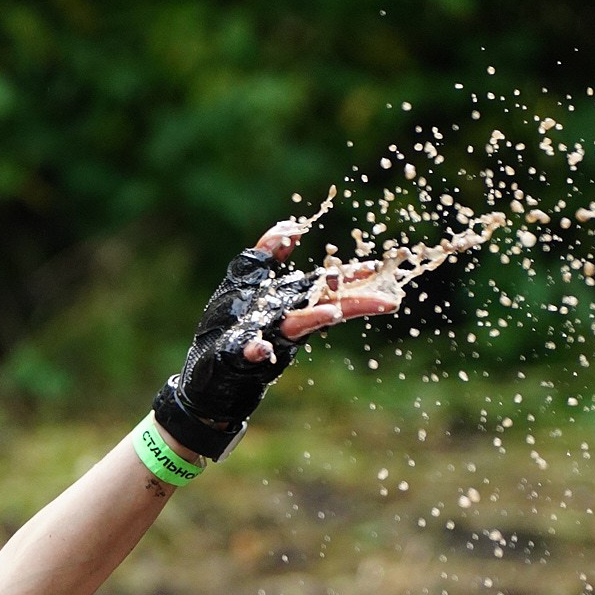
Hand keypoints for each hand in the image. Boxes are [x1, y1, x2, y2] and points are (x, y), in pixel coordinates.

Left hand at [154, 215, 403, 458]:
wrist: (207, 366)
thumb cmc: (228, 323)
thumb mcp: (246, 279)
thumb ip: (267, 254)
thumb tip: (290, 228)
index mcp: (290, 300)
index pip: (327, 286)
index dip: (351, 277)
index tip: (377, 268)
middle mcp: (286, 319)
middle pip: (326, 307)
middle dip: (355, 304)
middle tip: (387, 301)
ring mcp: (267, 338)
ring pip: (296, 327)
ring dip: (314, 319)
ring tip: (333, 314)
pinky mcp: (242, 355)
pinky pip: (250, 353)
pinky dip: (256, 351)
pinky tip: (260, 350)